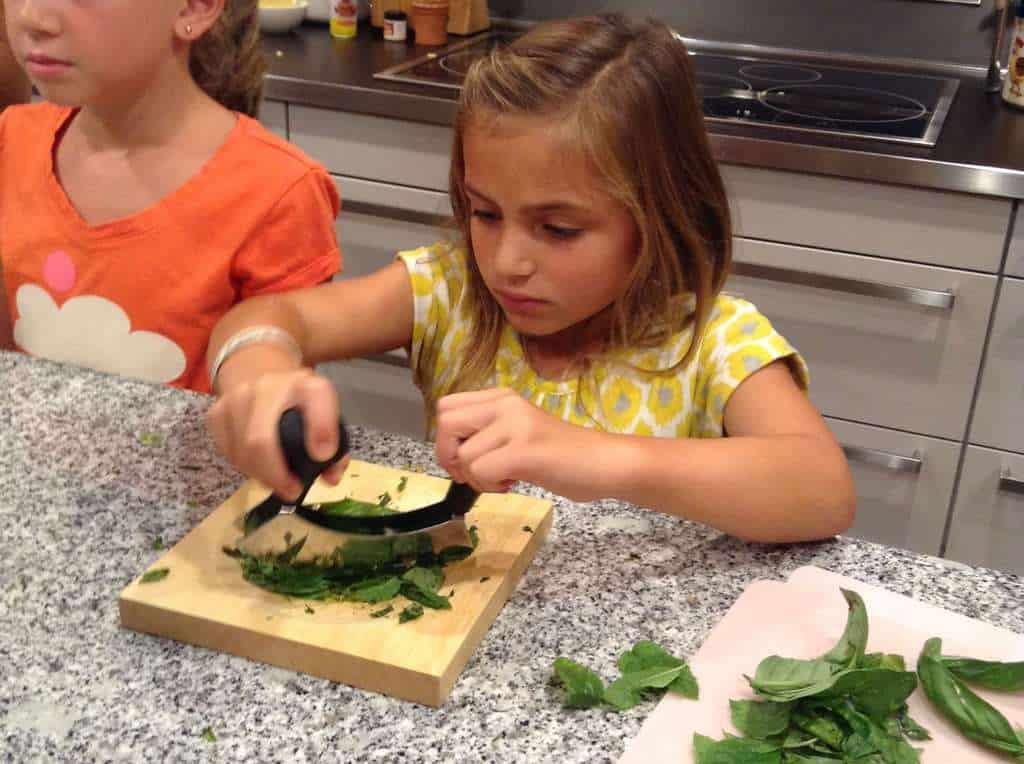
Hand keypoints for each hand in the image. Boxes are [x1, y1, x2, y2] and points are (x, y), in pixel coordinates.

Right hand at [206, 368, 346, 500]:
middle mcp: (268, 386)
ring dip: (261, 475)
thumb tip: (331, 477)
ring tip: (277, 480)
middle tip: (292, 491)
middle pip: (261, 440)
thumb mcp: (324, 414)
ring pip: (242, 452)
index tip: (323, 456)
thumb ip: (336, 446)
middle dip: (277, 475)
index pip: (317, 397)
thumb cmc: (298, 404)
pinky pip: (228, 453)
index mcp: (306, 385)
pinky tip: (258, 466)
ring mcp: (236, 398)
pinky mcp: (216, 413)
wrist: (259, 374)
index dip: (321, 428)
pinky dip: (244, 467)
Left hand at [434, 387, 603, 499]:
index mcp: (502, 397)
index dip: (446, 439)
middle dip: (449, 456)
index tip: (466, 459)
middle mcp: (506, 404)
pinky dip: (490, 485)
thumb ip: (487, 432)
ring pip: (464, 455)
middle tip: (474, 473)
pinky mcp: (524, 450)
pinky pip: (481, 470)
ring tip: (505, 479)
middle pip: (445, 423)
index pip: (447, 407)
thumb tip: (452, 452)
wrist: (604, 462)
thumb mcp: (518, 431)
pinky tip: (512, 482)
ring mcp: (516, 425)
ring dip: (477, 478)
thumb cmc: (562, 454)